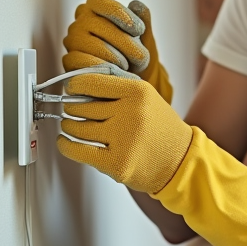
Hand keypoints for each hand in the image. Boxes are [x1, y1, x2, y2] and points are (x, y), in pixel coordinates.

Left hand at [55, 74, 191, 193]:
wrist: (180, 161)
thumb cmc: (160, 129)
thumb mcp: (147, 98)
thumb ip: (117, 88)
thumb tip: (78, 85)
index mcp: (138, 92)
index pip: (91, 82)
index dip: (74, 86)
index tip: (70, 89)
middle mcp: (131, 113)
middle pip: (80, 107)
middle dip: (72, 109)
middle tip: (74, 111)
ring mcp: (124, 139)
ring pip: (77, 128)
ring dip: (69, 127)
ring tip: (74, 127)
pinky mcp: (117, 163)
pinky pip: (77, 150)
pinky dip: (66, 145)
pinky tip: (66, 142)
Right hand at [62, 0, 173, 103]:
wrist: (132, 79)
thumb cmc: (135, 53)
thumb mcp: (144, 36)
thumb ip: (142, 18)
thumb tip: (136, 5)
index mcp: (95, 8)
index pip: (99, 1)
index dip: (119, 13)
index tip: (139, 30)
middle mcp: (80, 22)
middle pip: (99, 24)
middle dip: (125, 42)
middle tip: (141, 55)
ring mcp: (72, 41)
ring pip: (92, 44)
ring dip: (117, 57)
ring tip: (129, 65)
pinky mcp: (70, 60)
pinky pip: (83, 62)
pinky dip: (104, 68)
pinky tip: (116, 72)